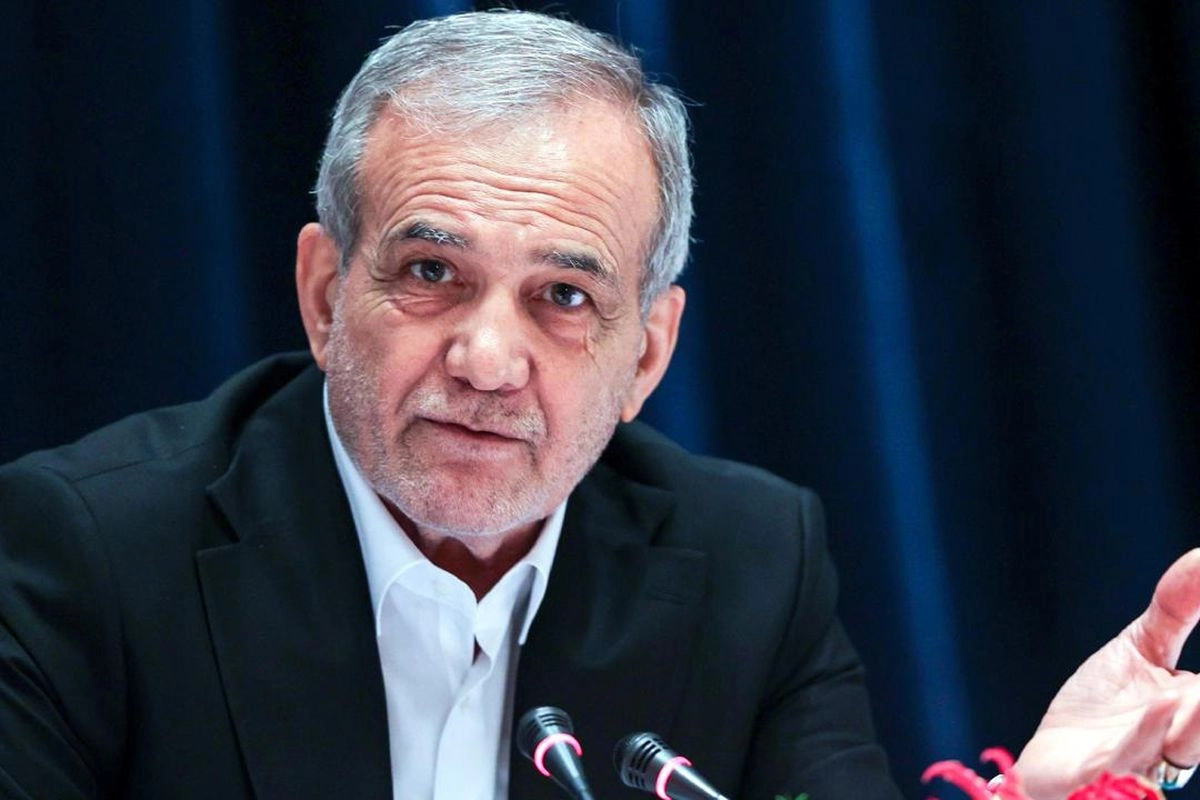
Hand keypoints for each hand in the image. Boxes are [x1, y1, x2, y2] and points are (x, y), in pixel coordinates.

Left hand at [1014, 549, 1199, 798]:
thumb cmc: (1104, 712)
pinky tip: (1164, 705)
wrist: (1051, 765)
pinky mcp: (1101, 778)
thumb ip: (1177, 607)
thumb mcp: (1141, 648)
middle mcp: (1184, 741)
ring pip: (1186, 747)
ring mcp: (1144, 762)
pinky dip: (1148, 735)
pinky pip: (1130, 760)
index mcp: (1198, 710)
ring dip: (1199, 721)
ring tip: (1193, 694)